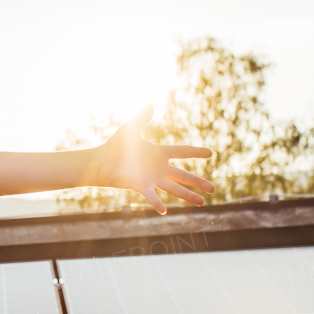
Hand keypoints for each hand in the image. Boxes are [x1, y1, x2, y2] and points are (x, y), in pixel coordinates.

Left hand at [93, 105, 214, 213]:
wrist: (99, 161)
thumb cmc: (114, 146)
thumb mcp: (130, 129)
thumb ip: (141, 118)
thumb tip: (150, 102)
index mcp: (159, 153)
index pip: (182, 152)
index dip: (196, 152)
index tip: (210, 154)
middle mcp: (159, 168)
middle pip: (184, 176)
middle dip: (199, 182)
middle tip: (213, 189)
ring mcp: (151, 179)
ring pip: (174, 188)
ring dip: (188, 195)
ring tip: (202, 203)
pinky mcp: (141, 187)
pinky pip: (152, 196)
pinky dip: (157, 203)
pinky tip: (164, 210)